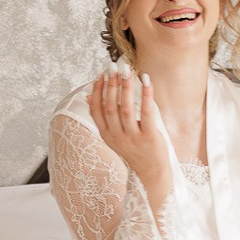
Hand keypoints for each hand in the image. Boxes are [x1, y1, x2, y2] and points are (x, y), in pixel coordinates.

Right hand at [87, 64, 170, 189]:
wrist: (152, 173)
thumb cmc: (134, 151)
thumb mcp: (114, 136)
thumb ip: (103, 118)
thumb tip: (87, 97)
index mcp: (106, 135)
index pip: (96, 110)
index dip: (97, 91)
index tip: (101, 74)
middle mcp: (116, 137)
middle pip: (110, 106)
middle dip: (111, 84)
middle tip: (113, 66)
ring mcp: (132, 138)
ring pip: (125, 108)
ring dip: (125, 87)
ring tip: (127, 70)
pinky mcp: (149, 137)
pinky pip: (146, 112)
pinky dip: (145, 94)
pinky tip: (146, 80)